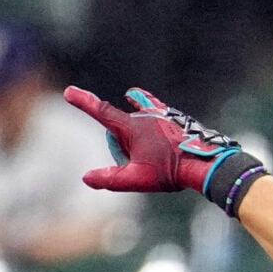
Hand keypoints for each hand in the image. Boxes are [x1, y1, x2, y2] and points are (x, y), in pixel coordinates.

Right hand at [64, 86, 265, 210]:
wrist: (204, 162)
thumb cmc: (171, 172)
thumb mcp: (137, 179)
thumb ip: (110, 179)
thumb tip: (86, 178)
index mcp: (131, 127)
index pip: (100, 112)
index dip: (83, 102)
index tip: (68, 91)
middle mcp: (143, 116)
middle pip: (120, 125)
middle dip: (119, 142)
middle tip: (138, 162)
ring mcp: (159, 114)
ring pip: (136, 117)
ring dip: (134, 128)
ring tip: (138, 127)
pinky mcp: (172, 117)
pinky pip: (152, 107)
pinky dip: (143, 105)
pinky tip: (135, 96)